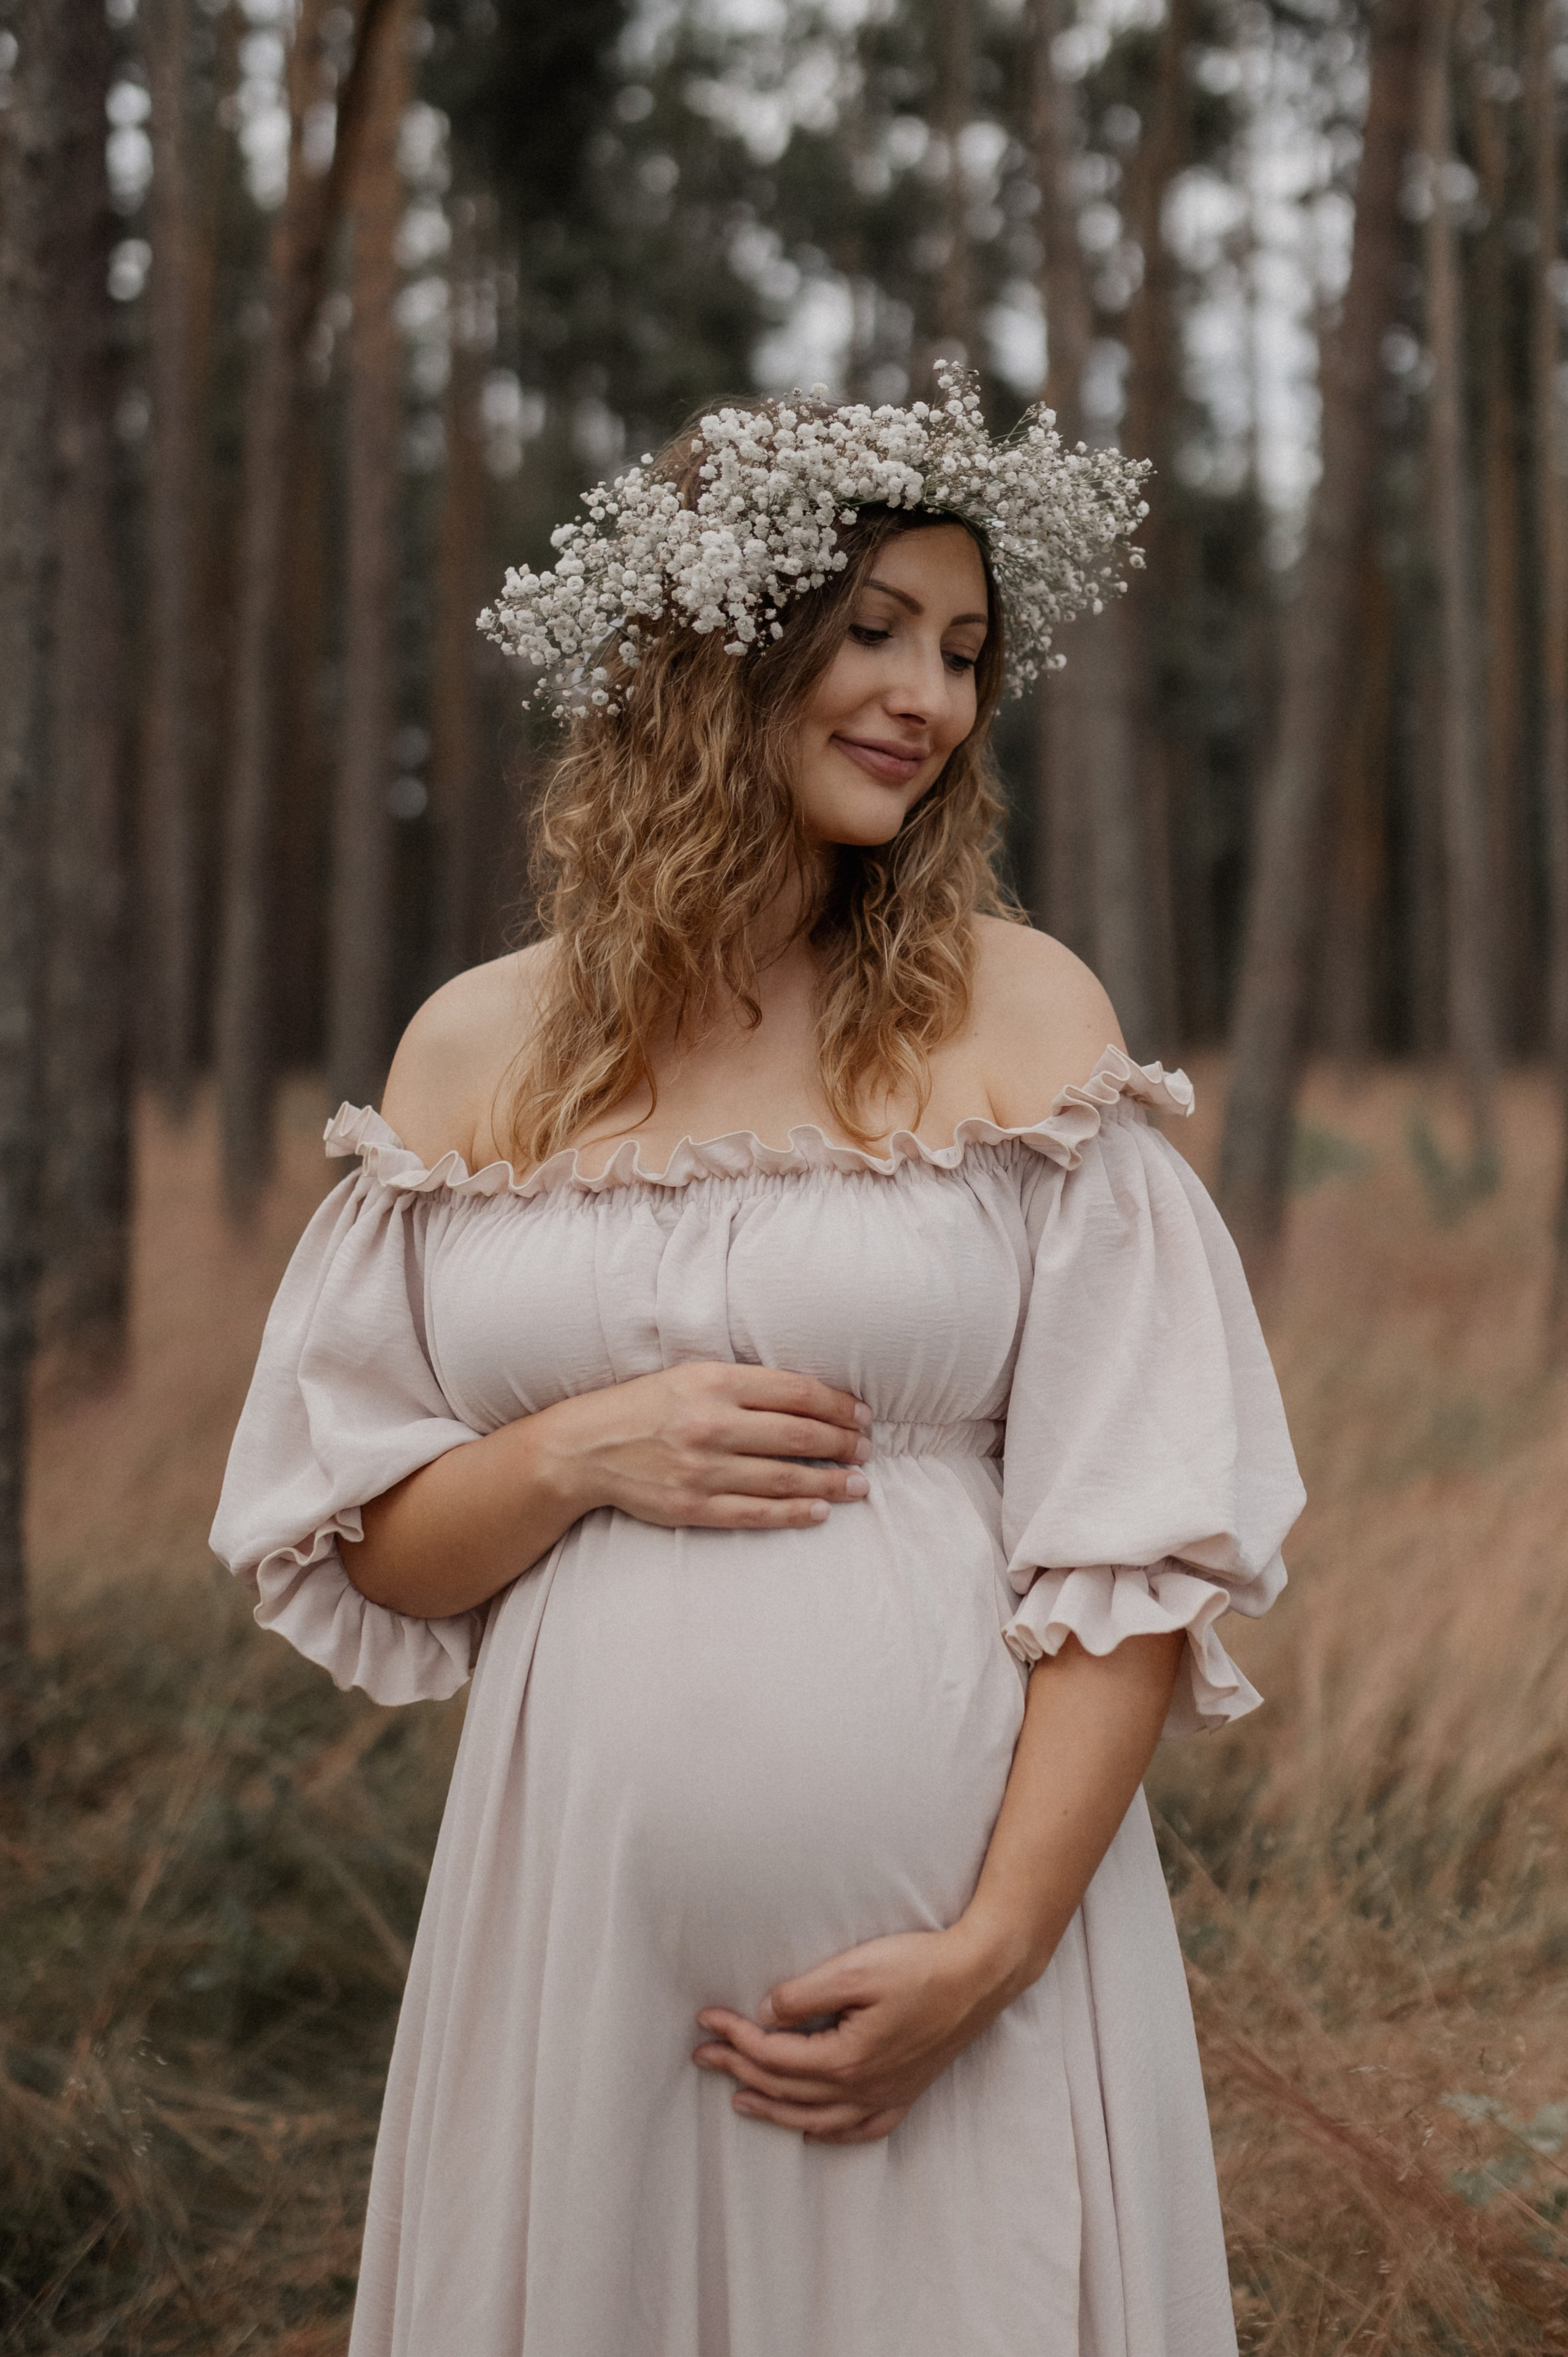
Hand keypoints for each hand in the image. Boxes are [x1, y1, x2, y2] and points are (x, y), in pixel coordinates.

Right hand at [550, 1360, 871, 1531]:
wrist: (584, 1448)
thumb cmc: (646, 1406)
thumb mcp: (692, 1375)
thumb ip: (745, 1384)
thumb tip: (810, 1400)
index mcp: (715, 1382)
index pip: (797, 1392)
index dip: (838, 1406)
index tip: (862, 1415)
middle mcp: (712, 1424)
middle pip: (799, 1435)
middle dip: (843, 1445)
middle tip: (867, 1451)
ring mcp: (703, 1469)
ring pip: (785, 1478)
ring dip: (831, 1483)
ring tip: (858, 1485)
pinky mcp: (693, 1506)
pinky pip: (756, 1513)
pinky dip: (793, 1513)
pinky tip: (820, 1511)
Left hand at [692, 1923, 1015, 2145]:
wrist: (980, 1976)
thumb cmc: (920, 1965)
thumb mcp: (856, 1969)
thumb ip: (804, 1995)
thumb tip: (765, 2013)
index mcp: (847, 2059)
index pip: (774, 2055)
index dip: (735, 2036)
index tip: (707, 2018)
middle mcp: (863, 2088)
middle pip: (786, 2088)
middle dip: (739, 2069)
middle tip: (704, 2055)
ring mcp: (886, 2096)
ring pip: (815, 2118)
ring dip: (772, 2109)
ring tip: (739, 2098)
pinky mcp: (905, 2093)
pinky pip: (859, 2130)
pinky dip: (828, 2133)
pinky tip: (811, 2130)